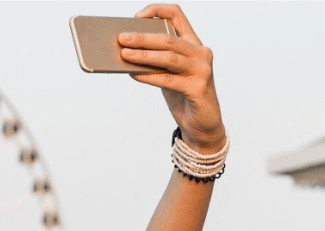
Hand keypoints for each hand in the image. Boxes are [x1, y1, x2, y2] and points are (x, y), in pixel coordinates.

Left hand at [120, 5, 223, 150]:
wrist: (202, 125)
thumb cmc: (182, 95)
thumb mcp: (169, 71)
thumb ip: (156, 59)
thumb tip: (126, 50)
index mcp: (193, 42)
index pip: (176, 14)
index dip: (156, 10)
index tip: (137, 17)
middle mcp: (201, 52)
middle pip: (168, 38)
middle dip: (142, 37)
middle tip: (122, 38)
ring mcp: (202, 70)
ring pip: (169, 57)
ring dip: (144, 55)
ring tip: (125, 54)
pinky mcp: (198, 88)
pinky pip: (168, 79)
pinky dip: (149, 76)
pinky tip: (134, 74)